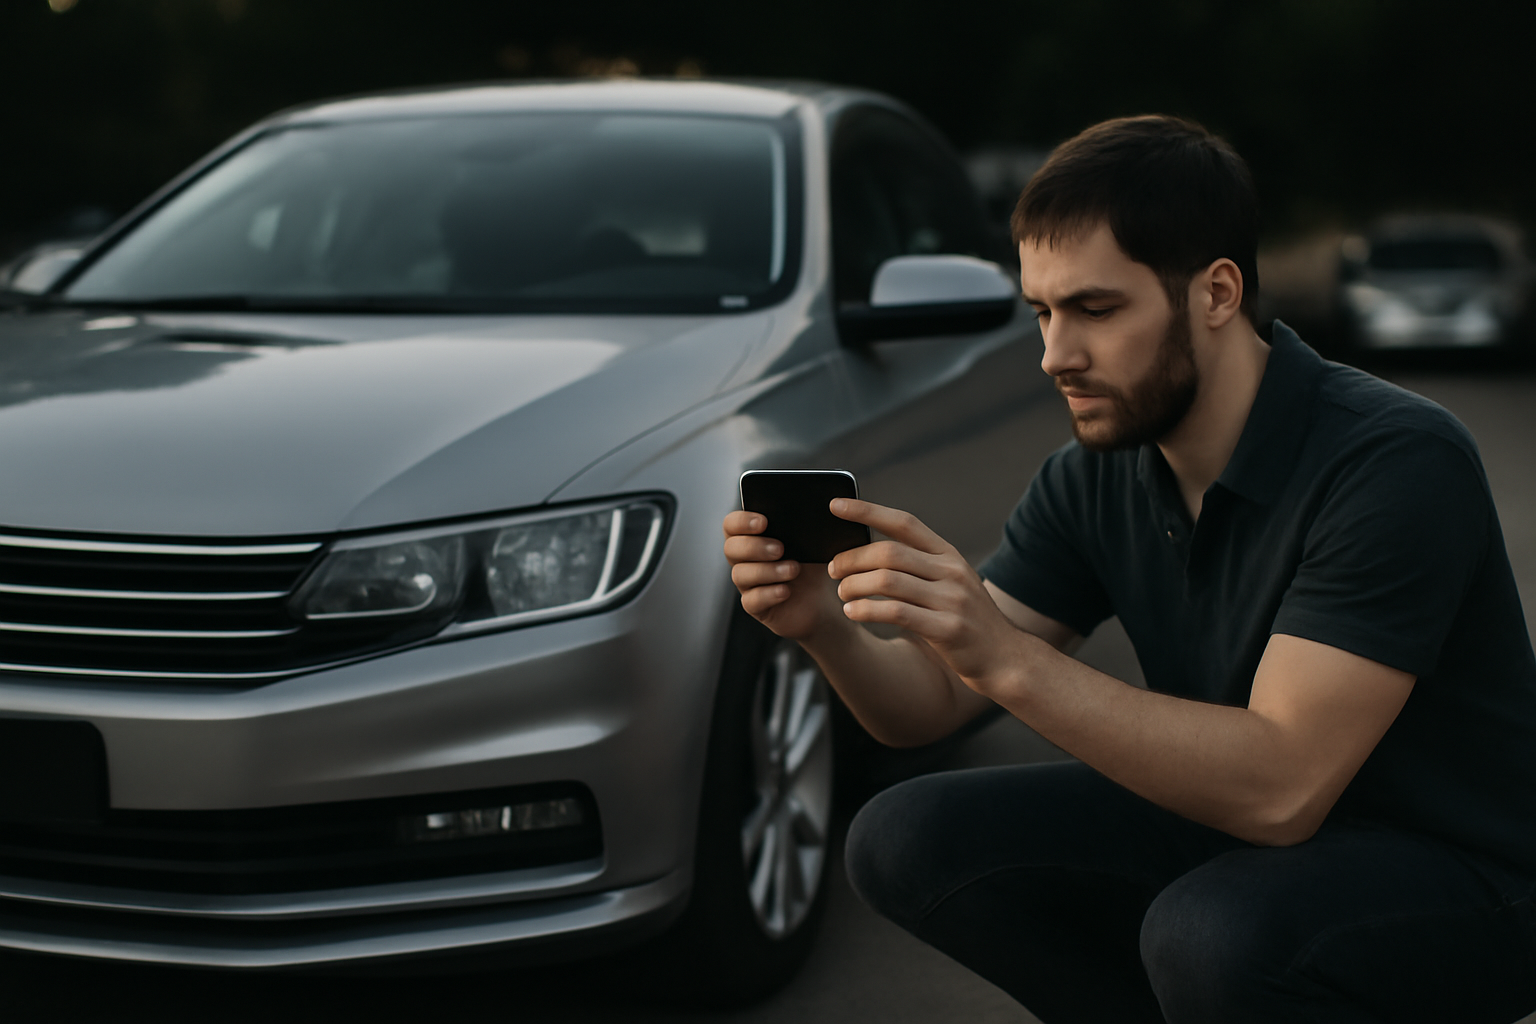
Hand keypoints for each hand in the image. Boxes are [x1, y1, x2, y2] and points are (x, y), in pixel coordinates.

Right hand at [723, 509, 844, 640]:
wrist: (823, 598)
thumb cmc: (812, 564)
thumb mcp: (808, 542)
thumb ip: (798, 526)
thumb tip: (799, 512)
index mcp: (751, 537)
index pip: (731, 524)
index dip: (742, 522)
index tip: (763, 522)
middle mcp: (743, 559)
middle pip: (731, 548)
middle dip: (754, 547)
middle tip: (780, 548)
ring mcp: (747, 584)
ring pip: (740, 574)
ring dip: (766, 570)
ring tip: (793, 570)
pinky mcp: (756, 606)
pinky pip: (752, 600)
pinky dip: (769, 594)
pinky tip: (786, 591)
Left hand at [827, 499, 1025, 689]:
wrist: (1004, 657)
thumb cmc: (965, 619)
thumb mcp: (950, 582)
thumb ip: (918, 566)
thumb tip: (867, 553)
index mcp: (948, 554)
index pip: (904, 522)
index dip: (867, 511)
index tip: (836, 506)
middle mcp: (952, 571)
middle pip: (889, 553)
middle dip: (852, 559)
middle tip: (834, 570)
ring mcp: (952, 599)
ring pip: (887, 581)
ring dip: (854, 586)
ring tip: (842, 594)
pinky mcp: (947, 628)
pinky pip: (895, 612)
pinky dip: (866, 610)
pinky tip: (852, 612)